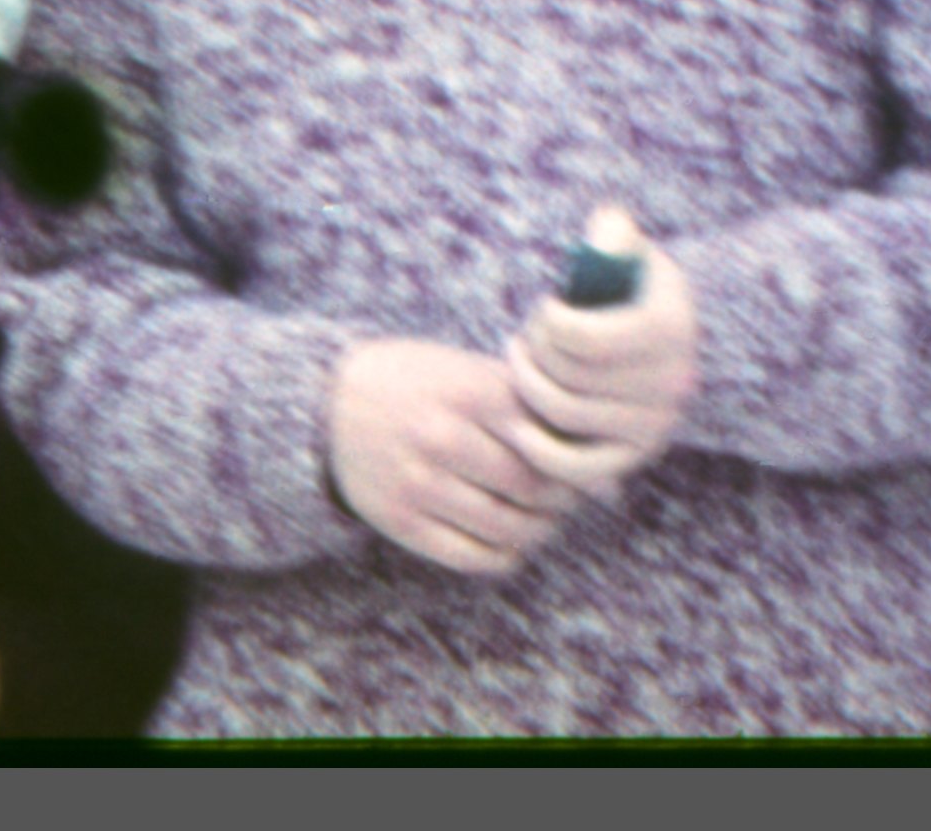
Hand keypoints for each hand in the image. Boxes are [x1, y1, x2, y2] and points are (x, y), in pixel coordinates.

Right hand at [325, 337, 580, 575]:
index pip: (547, 442)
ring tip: (539, 518)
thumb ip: (527, 411)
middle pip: (531, 489)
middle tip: (565, 497)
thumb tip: (603, 475)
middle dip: (561, 500)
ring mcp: (418, 484)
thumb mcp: (465, 371)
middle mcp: (442, 438)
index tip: (586, 469)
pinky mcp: (401, 523)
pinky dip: (504, 557)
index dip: (577, 464)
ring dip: (537, 531)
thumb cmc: (414, 382)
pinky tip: (507, 541)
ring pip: (506, 529)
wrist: (327, 406)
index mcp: (466, 392)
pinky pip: (472, 558)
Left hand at [505, 206, 698, 496]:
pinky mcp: (633, 458)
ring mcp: (656, 425)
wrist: (655, 339)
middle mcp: (673, 383)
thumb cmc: (627, 288)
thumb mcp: (629, 252)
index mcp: (671, 328)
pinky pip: (576, 468)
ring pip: (564, 414)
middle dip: (535, 350)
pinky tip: (517, 423)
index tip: (546, 306)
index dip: (547, 320)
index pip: (583, 337)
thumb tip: (608, 227)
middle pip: (568, 376)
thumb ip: (615, 235)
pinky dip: (539, 450)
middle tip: (528, 336)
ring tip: (521, 361)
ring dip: (529, 385)